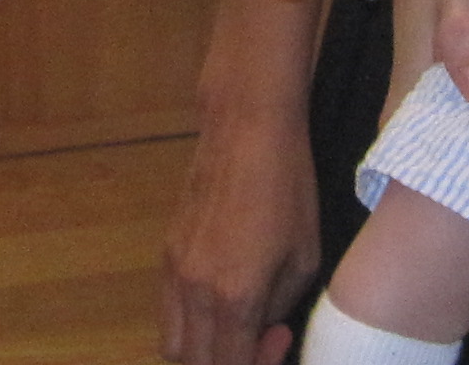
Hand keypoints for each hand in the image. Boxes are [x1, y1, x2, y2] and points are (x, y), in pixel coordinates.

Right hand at [157, 105, 310, 364]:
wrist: (246, 127)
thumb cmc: (289, 189)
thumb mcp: (303, 259)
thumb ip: (277, 310)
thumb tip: (264, 332)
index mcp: (235, 296)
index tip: (280, 339)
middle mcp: (194, 290)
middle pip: (193, 363)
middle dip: (228, 364)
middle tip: (259, 339)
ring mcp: (173, 270)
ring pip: (172, 343)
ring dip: (202, 350)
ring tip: (236, 327)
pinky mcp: (165, 251)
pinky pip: (168, 310)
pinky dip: (189, 324)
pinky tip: (220, 301)